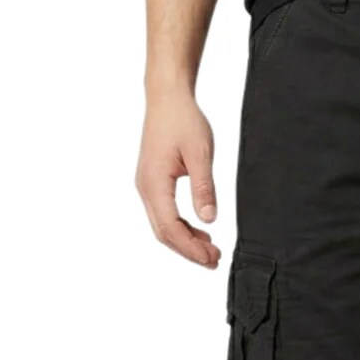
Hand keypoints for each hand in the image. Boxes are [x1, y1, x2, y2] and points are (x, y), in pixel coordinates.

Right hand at [136, 93, 220, 267]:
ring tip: (210, 251)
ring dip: (185, 241)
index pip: (170, 228)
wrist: (167, 98)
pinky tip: (200, 232)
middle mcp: (145, 188)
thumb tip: (209, 219)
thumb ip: (204, 188)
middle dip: (188, 250)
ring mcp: (147, 186)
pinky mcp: (153, 183)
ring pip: (163, 226)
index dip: (190, 248)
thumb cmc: (183, 120)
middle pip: (164, 233)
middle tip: (214, 261)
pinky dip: (182, 227)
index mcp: (154, 183)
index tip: (211, 258)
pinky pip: (164, 214)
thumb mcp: (200, 154)